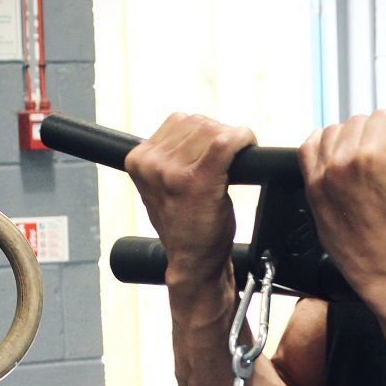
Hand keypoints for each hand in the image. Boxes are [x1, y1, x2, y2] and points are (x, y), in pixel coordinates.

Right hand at [123, 113, 255, 285]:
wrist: (193, 263)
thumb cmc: (186, 226)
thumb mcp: (162, 187)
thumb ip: (170, 158)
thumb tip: (199, 129)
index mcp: (138, 161)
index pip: (177, 122)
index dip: (204, 132)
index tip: (217, 147)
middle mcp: (150, 163)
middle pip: (197, 123)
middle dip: (219, 136)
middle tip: (230, 158)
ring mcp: (171, 171)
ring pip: (212, 130)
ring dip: (231, 140)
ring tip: (235, 161)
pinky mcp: (197, 180)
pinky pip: (225, 142)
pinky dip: (241, 140)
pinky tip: (247, 147)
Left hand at [297, 109, 385, 294]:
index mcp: (372, 162)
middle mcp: (342, 166)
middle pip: (360, 121)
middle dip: (377, 140)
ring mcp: (323, 177)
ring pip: (335, 130)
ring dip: (351, 142)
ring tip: (364, 165)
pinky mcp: (312, 188)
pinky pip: (310, 146)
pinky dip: (325, 148)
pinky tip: (340, 161)